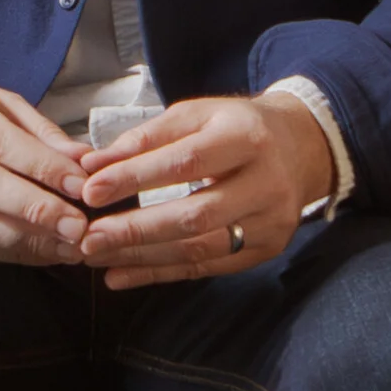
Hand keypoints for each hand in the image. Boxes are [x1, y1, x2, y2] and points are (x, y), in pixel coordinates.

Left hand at [76, 94, 332, 289]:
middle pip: (196, 215)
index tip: (91, 190)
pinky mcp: (267, 249)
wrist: (302, 147)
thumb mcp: (197, 115)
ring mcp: (271, 221)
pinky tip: (121, 275)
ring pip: (200, 248)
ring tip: (96, 257)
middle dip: (136, 230)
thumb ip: (145, 138)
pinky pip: (207, 268)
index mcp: (247, 137)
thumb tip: (91, 163)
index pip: (186, 162)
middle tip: (88, 238)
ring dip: (142, 257)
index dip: (136, 178)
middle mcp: (266, 182)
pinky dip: (160, 274)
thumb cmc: (238, 127)